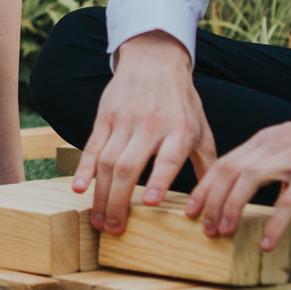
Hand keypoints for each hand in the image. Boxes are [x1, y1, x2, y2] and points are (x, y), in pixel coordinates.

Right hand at [72, 31, 216, 234]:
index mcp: (180, 130)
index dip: (158, 179)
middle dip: (118, 201)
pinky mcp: (105, 116)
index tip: (150, 203)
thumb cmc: (181, 101)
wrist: (154, 60)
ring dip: (101, 194)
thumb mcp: (200, 128)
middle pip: (128, 166)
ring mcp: (125, 120)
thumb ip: (206, 164)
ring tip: (99, 220)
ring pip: (107, 162)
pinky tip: (79, 190)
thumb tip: (211, 201)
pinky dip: (84, 169)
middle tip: (113, 229)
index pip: (167, 157)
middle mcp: (151, 124)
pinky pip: (92, 146)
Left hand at [190, 96, 290, 249]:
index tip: (189, 211)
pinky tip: (267, 243)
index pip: (223, 163)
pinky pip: (290, 199)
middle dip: (211, 201)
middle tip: (203, 230)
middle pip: (228, 172)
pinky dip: (275, 222)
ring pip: (248, 180)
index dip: (203, 188)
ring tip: (224, 234)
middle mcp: (271, 146)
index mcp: (264, 142)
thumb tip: (250, 189)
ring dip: (231, 207)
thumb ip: (269, 162)